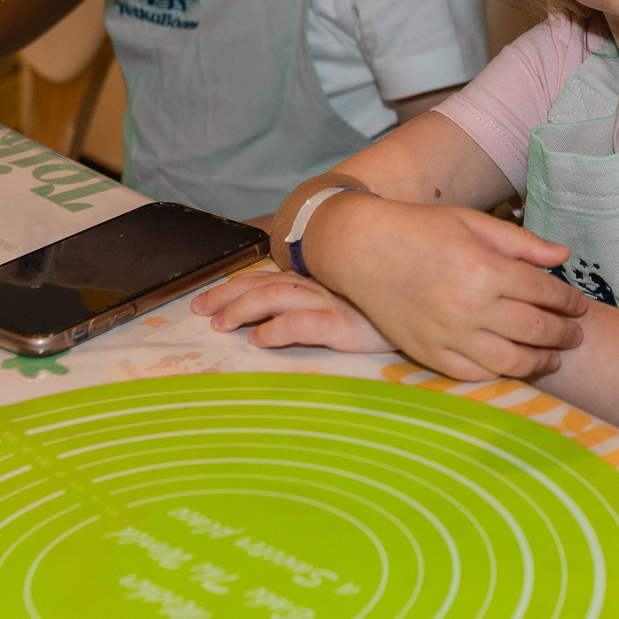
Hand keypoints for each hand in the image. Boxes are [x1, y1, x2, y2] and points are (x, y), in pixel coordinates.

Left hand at [192, 269, 393, 354]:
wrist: (418, 311)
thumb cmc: (376, 312)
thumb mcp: (340, 301)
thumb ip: (309, 303)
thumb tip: (267, 319)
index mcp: (312, 281)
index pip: (263, 278)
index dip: (230, 288)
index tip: (202, 302)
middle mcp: (316, 288)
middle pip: (261, 285)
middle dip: (226, 296)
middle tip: (200, 311)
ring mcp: (329, 304)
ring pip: (276, 298)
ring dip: (244, 309)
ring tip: (222, 324)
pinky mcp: (343, 325)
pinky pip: (304, 324)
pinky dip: (277, 330)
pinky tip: (259, 339)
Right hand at [307, 195, 587, 382]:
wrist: (360, 248)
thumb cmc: (420, 228)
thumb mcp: (473, 222)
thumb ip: (522, 242)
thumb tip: (564, 256)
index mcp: (486, 269)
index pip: (545, 293)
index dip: (568, 301)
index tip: (579, 306)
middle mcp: (470, 306)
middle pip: (535, 330)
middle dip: (563, 334)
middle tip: (576, 335)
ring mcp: (448, 334)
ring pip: (509, 361)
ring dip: (540, 362)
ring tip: (553, 359)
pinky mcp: (427, 352)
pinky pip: (472, 374)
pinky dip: (497, 373)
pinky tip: (510, 364)